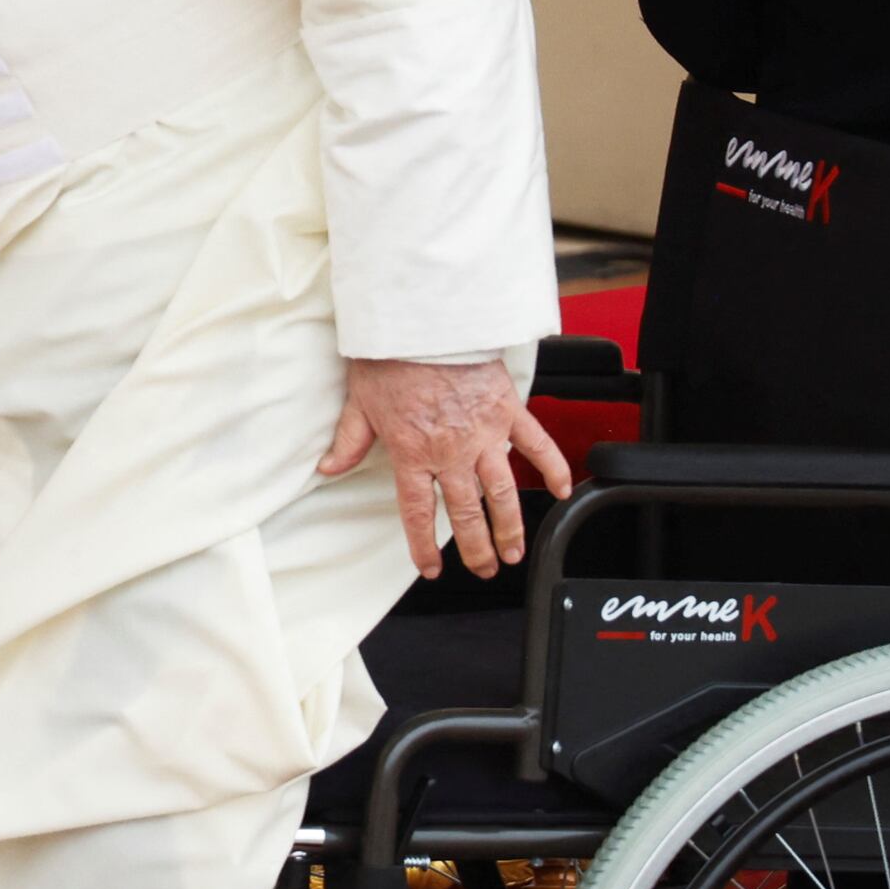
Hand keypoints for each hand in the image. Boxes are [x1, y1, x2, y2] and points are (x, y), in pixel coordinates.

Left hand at [315, 355, 574, 578]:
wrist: (422, 320)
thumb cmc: (390, 356)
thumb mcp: (359, 402)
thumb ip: (349, 440)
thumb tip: (328, 467)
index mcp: (412, 453)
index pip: (418, 512)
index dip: (424, 545)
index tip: (431, 568)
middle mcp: (449, 451)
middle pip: (464, 512)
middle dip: (475, 547)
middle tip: (485, 568)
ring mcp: (483, 433)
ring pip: (500, 491)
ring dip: (510, 525)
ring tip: (514, 551)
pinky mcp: (507, 411)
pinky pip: (535, 444)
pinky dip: (551, 468)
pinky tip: (560, 491)